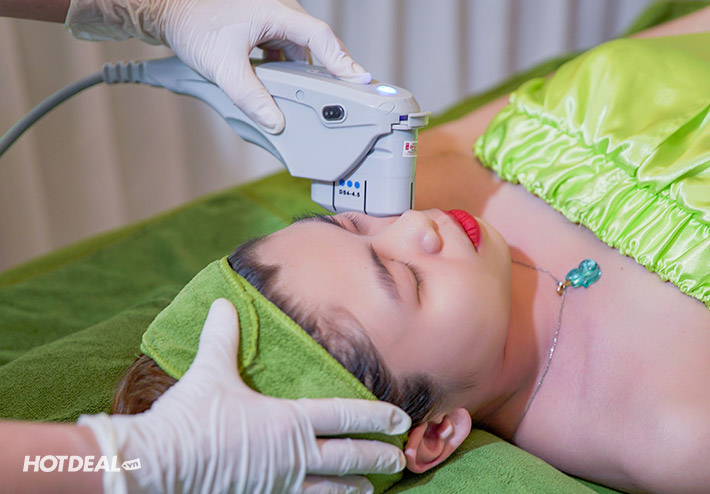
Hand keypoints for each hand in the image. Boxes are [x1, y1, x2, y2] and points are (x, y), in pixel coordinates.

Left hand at [65, 0, 371, 132]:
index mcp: (278, 12)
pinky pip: (282, 53)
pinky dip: (283, 72)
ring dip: (298, 77)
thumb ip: (250, 96)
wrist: (166, 6)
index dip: (344, 63)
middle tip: (336, 103)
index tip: (363, 83)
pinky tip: (276, 90)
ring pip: (297, 53)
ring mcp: (271, 19)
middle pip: (314, 49)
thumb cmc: (192, 22)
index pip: (322, 39)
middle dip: (322, 77)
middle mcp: (280, 13)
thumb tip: (274, 122)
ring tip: (304, 102)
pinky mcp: (262, 29)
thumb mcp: (222, 65)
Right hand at [80, 299, 409, 493]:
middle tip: (400, 458)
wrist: (157, 466)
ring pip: (329, 491)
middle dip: (377, 458)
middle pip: (347, 458)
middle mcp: (291, 457)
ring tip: (370, 489)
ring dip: (353, 488)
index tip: (401, 419)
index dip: (375, 416)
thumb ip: (222, 337)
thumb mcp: (209, 371)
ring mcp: (277, 485)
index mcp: (286, 423)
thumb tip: (225, 303)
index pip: (343, 415)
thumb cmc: (189, 419)